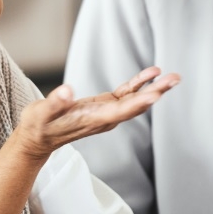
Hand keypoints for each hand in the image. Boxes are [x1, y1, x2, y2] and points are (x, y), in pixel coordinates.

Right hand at [12, 67, 178, 159]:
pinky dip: (138, 84)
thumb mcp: (41, 114)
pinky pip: (126, 95)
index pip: (120, 112)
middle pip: (135, 106)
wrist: (37, 139)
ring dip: (154, 88)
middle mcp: (105, 118)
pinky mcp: (103, 106)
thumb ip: (54, 102)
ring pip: (135, 100)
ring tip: (172, 76)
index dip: (138, 103)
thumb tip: (67, 90)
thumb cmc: (38, 126)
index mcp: (92, 120)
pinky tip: (151, 74)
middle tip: (175, 79)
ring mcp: (106, 113)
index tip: (156, 94)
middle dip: (156, 93)